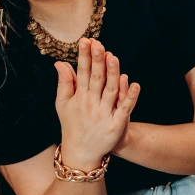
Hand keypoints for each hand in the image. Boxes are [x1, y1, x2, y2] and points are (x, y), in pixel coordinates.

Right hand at [55, 38, 139, 169]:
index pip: (81, 73)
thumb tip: (60, 62)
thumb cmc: (72, 125)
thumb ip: (64, 83)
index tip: (85, 41)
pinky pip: (124, 108)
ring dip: (112, 74)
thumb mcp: (63, 104)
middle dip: (97, 61)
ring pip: (110, 90)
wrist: (82, 153)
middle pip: (96, 79)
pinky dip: (129, 96)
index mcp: (79, 98)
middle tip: (98, 44)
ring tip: (114, 57)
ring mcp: (104, 114)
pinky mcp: (117, 124)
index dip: (83, 57)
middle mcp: (91, 104)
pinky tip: (134, 83)